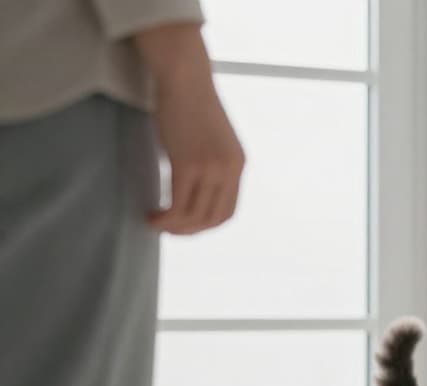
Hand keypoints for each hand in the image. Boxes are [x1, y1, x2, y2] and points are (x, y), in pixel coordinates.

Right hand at [134, 23, 244, 234]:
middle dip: (188, 231)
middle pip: (212, 218)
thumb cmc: (190, 103)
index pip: (228, 211)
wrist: (184, 78)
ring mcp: (211, 169)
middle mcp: (229, 170)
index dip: (206, 225)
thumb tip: (192, 188)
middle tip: (166, 228)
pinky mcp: (189, 165)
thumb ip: (209, 164)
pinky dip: (166, 217)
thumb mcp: (211, 140)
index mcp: (238, 166)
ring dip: (174, 227)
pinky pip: (179, 204)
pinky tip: (153, 214)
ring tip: (155, 221)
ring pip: (195, 216)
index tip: (186, 225)